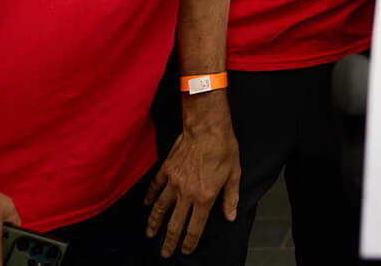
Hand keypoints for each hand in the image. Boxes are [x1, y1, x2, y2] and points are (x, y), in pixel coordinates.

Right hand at [144, 107, 240, 256]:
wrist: (207, 127)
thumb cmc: (224, 148)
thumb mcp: (234, 174)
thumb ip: (230, 197)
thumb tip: (230, 216)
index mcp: (205, 197)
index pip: (195, 227)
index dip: (189, 242)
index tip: (185, 250)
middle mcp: (186, 193)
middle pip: (175, 223)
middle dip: (169, 241)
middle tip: (164, 253)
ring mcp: (174, 182)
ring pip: (160, 209)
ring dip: (154, 224)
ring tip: (150, 234)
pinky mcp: (166, 170)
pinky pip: (155, 187)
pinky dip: (149, 198)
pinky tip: (146, 206)